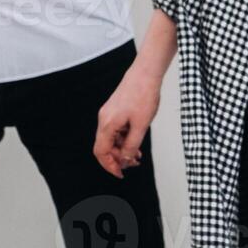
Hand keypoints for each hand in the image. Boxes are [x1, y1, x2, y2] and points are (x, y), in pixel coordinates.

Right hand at [93, 64, 160, 178]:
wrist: (146, 73)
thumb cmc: (144, 94)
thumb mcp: (141, 125)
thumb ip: (132, 145)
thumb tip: (127, 160)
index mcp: (107, 124)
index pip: (101, 152)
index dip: (110, 166)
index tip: (120, 173)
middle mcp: (104, 119)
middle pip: (105, 146)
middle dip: (117, 158)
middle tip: (133, 164)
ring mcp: (108, 113)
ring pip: (111, 138)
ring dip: (122, 148)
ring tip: (137, 154)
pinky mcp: (115, 109)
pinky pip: (116, 129)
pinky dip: (124, 138)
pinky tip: (135, 140)